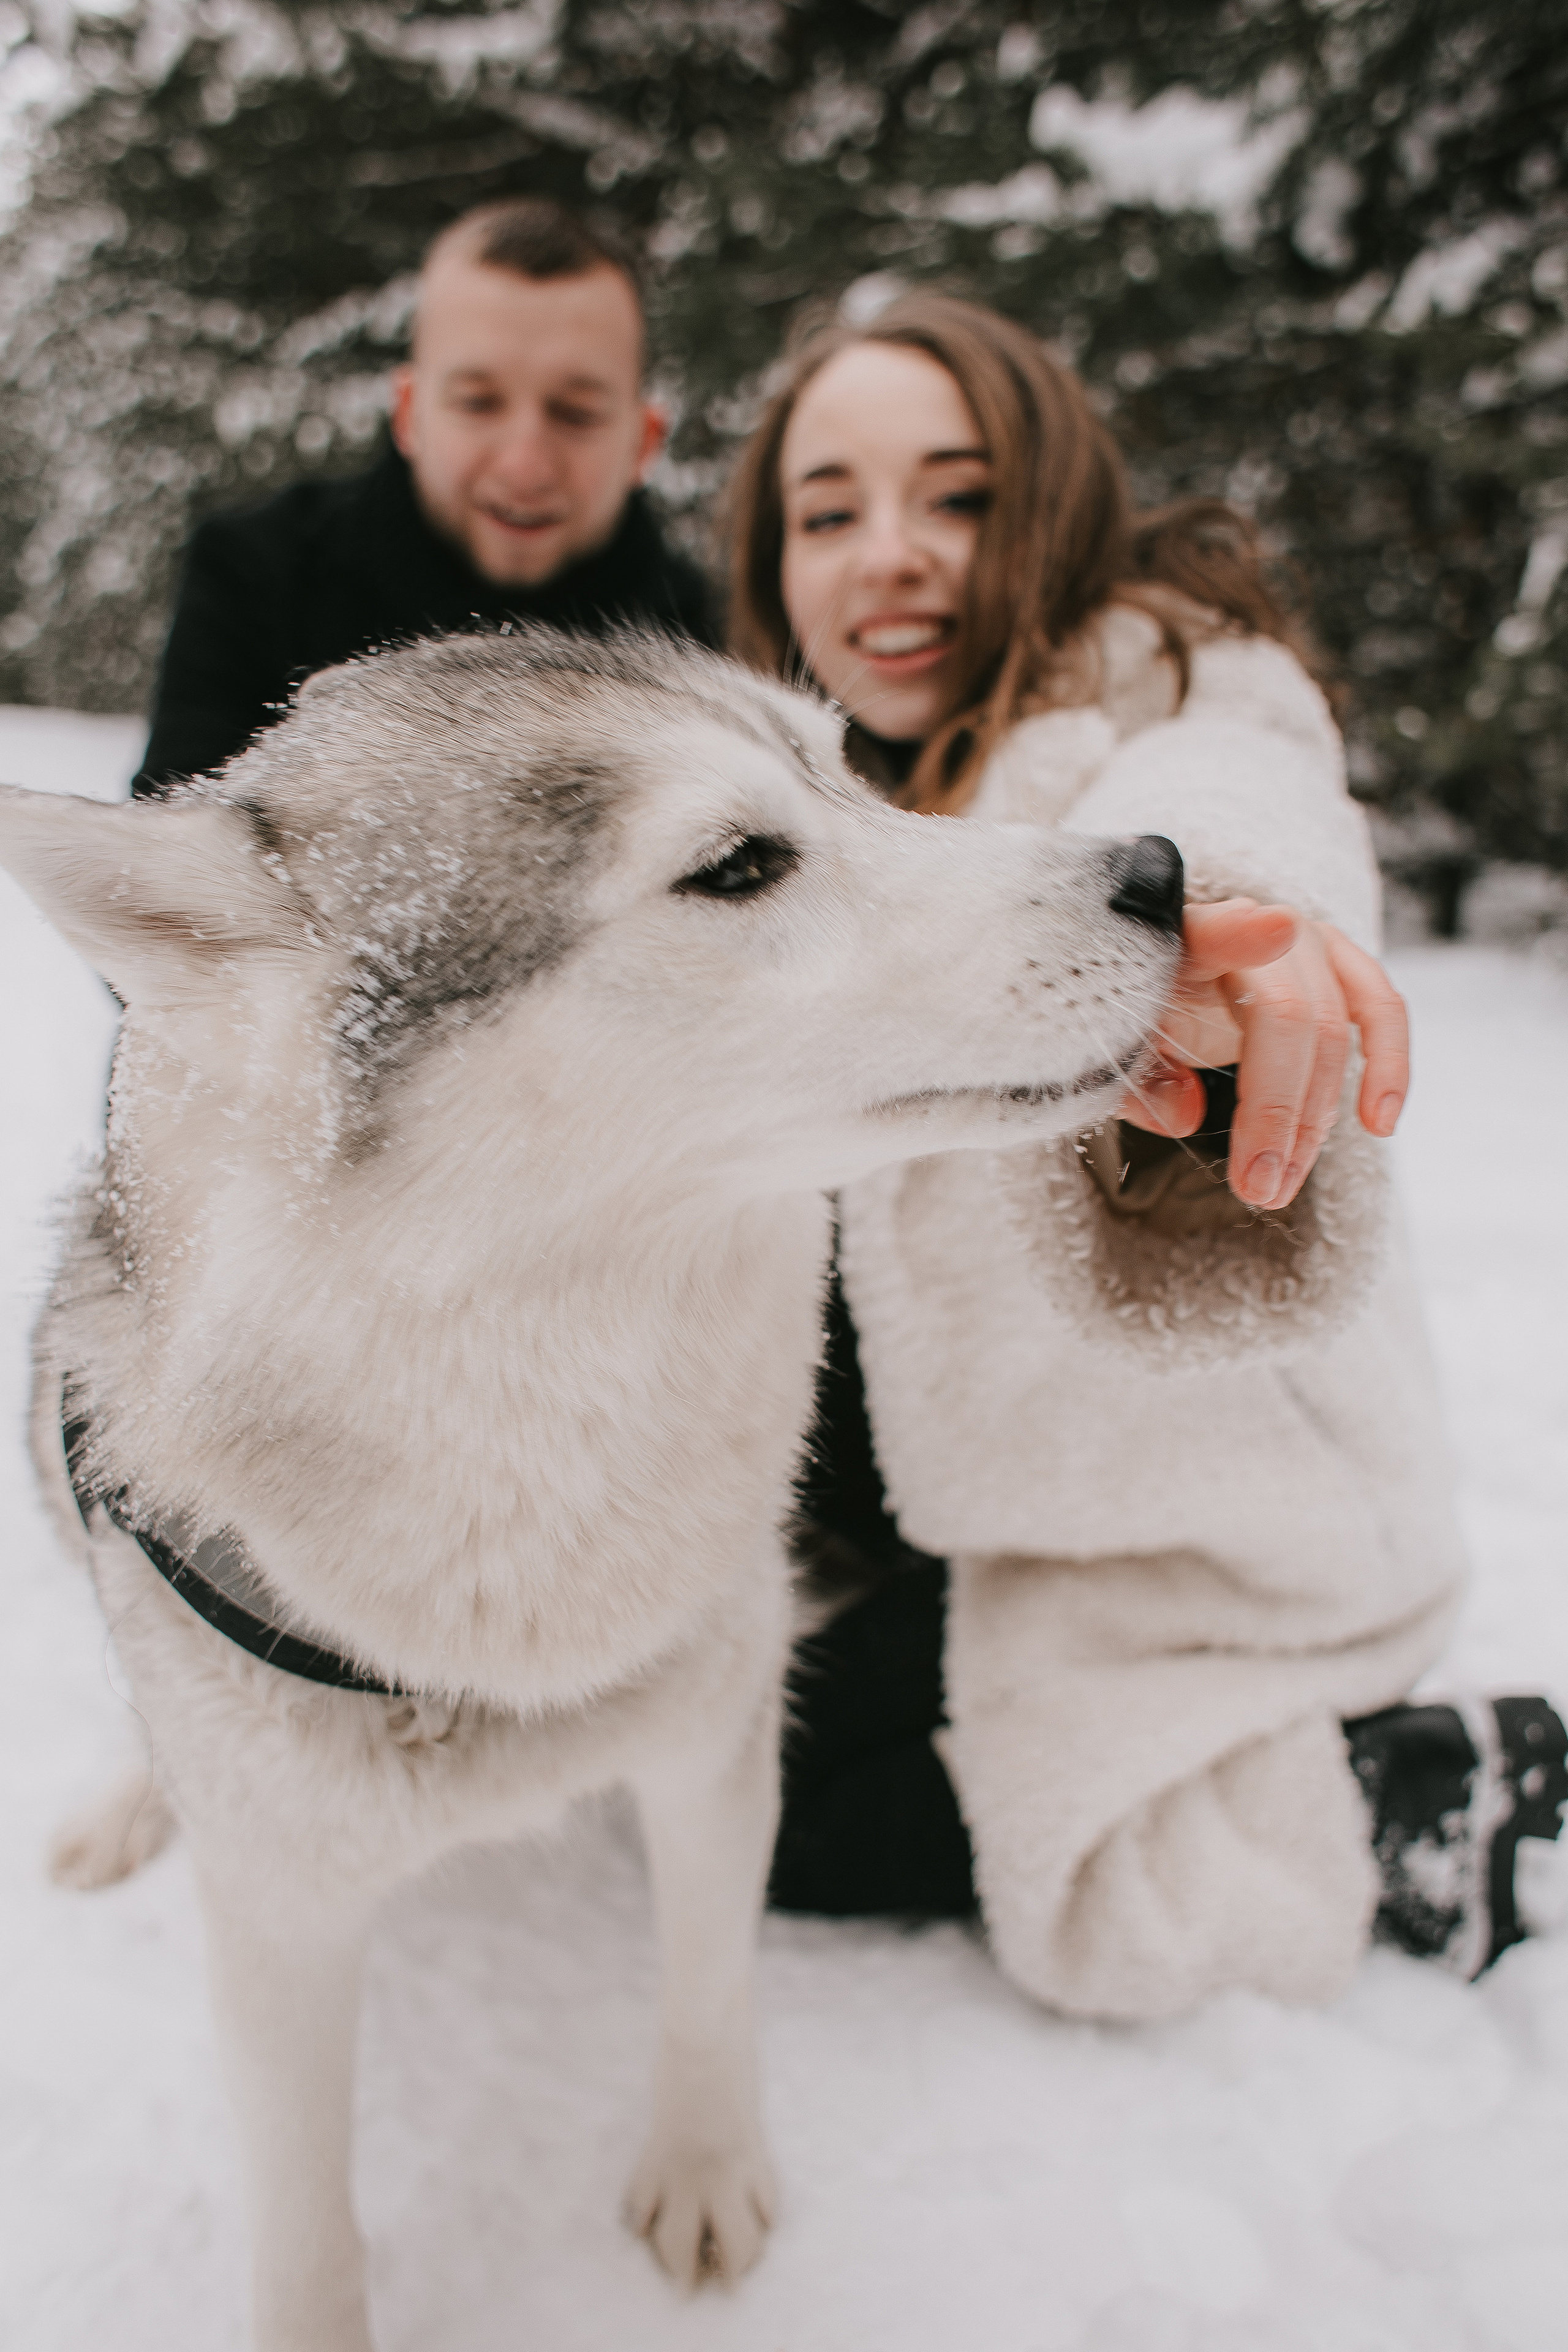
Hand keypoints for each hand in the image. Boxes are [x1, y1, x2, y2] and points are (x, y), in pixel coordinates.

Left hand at [1119, 899, 1409, 1209]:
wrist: (1168, 987)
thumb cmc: (1141, 1017)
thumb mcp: (1116, 1054)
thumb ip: (1138, 1083)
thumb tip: (1185, 1116)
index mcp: (1185, 941)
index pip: (1209, 930)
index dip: (1241, 931)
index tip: (1274, 928)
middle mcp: (1252, 925)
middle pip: (1287, 1015)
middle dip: (1276, 1113)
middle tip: (1256, 1189)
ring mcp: (1304, 942)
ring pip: (1332, 1029)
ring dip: (1314, 1119)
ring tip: (1282, 1185)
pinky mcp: (1339, 965)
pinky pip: (1380, 1011)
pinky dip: (1389, 1066)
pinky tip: (1380, 1123)